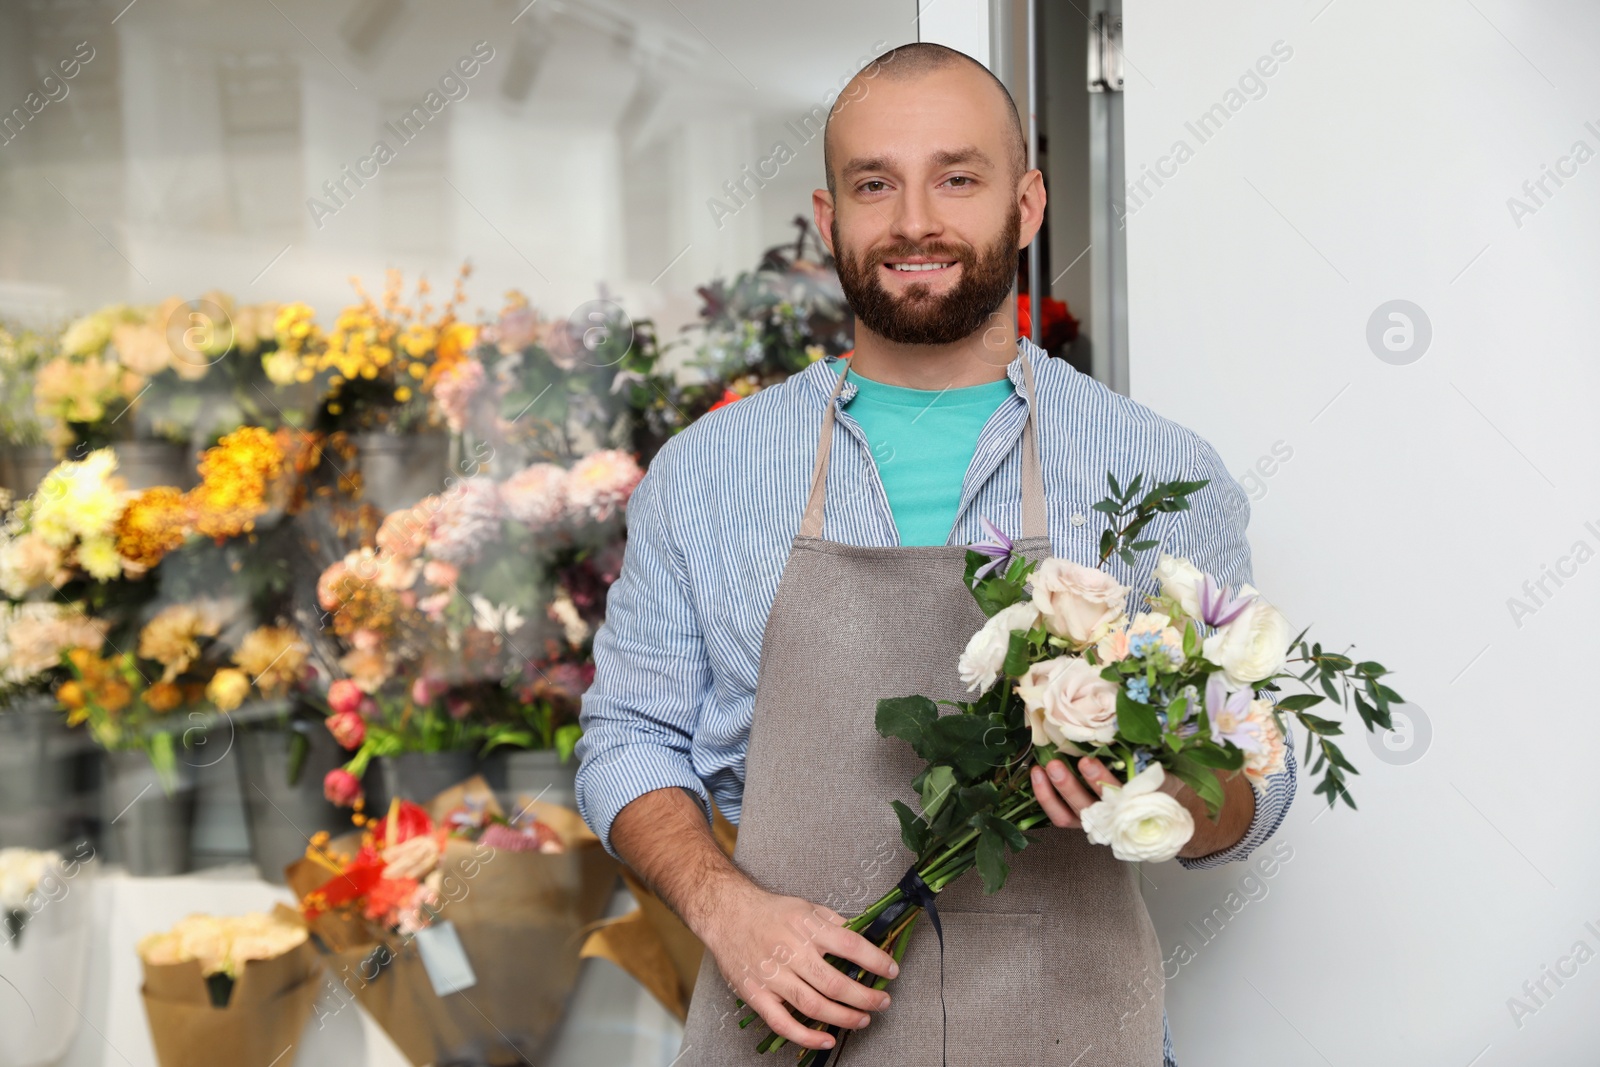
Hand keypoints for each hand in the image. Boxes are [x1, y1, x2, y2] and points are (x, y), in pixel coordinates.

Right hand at [700, 882, 899, 1050]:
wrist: (727, 914)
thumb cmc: (770, 911)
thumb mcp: (806, 906)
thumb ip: (834, 923)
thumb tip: (866, 939)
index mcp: (806, 926)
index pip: (850, 945)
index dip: (875, 960)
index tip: (891, 971)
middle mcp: (791, 951)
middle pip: (835, 982)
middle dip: (865, 997)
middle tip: (882, 1001)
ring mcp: (772, 976)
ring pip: (814, 1005)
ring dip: (844, 1017)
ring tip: (863, 1019)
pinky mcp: (756, 994)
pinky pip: (782, 1023)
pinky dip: (806, 1036)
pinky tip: (827, 1040)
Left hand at [1031, 755, 1255, 857]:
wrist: (1160, 815)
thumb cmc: (1159, 784)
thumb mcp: (1162, 770)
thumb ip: (1153, 755)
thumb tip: (1144, 722)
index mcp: (1140, 806)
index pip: (1119, 797)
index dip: (1101, 781)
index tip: (1087, 760)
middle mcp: (1116, 819)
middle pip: (1090, 809)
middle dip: (1072, 786)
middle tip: (1057, 763)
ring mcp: (1095, 822)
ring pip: (1071, 815)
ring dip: (1055, 791)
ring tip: (1043, 766)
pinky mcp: (1080, 820)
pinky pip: (1059, 816)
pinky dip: (1045, 797)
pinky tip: (1035, 774)